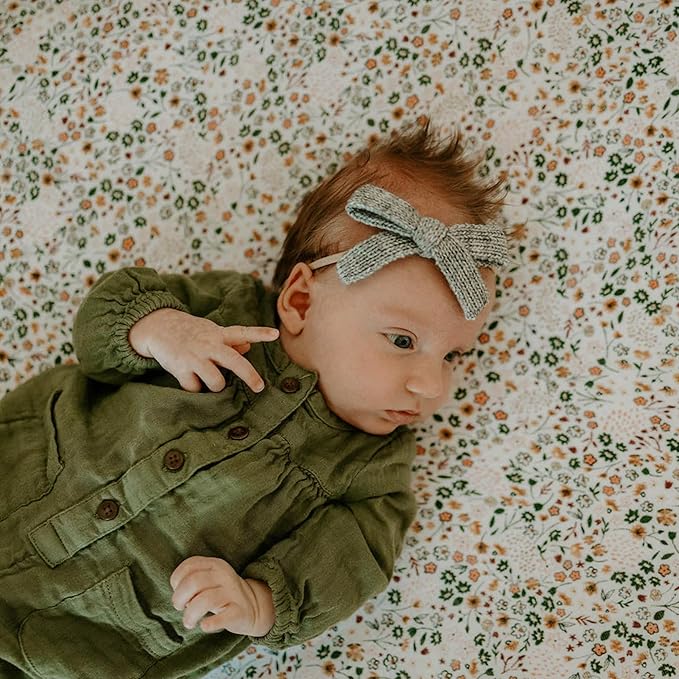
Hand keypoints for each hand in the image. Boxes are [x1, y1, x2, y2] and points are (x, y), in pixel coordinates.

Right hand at [128, 308, 278, 391]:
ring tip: (209, 379)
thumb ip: (230, 341)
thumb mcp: (212, 332)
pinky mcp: (180, 369)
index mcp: (219, 335)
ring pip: (216, 382)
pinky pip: (195, 389)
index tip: (276, 334)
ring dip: (216, 386)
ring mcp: (195, 357)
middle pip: (234, 361)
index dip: (260, 334)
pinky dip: (195, 388)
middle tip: (259, 387)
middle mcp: (209, 345)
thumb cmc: (192, 332)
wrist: (158, 327)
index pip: (243, 332)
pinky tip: (189, 378)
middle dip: (249, 375)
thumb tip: (248, 346)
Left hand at [170, 556, 274, 636]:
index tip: (179, 593)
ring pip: (204, 601)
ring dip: (190, 615)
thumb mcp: (210, 580)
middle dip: (179, 598)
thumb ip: (192, 581)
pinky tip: (204, 626)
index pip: (189, 566)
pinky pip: (221, 618)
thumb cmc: (221, 594)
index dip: (177, 581)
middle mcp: (224, 575)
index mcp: (215, 564)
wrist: (253, 606)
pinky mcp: (238, 612)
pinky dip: (209, 624)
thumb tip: (178, 598)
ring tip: (189, 622)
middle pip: (193, 582)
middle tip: (181, 608)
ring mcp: (232, 593)